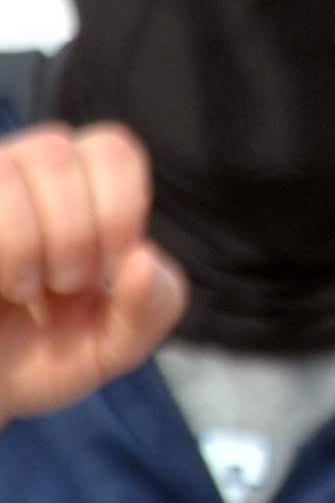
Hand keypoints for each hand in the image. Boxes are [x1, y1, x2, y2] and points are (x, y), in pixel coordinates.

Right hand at [0, 123, 184, 422]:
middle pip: (56, 152)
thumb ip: (152, 308)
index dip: (119, 209)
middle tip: (63, 285)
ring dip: (25, 242)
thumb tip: (143, 259)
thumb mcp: (112, 343)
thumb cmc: (45, 352)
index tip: (109, 267)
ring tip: (23, 289)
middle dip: (74, 231)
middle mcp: (23, 170)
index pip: (112, 150)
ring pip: (6, 170)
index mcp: (81, 185)